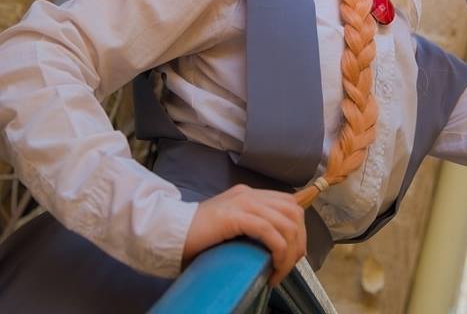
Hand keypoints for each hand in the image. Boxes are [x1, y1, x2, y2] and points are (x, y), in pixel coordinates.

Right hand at [181, 184, 306, 287]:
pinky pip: (269, 231)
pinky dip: (278, 252)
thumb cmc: (195, 237)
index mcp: (248, 194)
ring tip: (279, 272)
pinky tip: (271, 267)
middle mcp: (249, 194)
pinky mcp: (235, 216)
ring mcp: (242, 203)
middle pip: (294, 213)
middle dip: (299, 242)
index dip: (299, 230)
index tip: (291, 255)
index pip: (289, 204)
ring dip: (289, 252)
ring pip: (286, 224)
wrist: (168, 232)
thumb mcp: (228, 227)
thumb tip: (272, 248)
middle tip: (288, 266)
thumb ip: (248, 228)